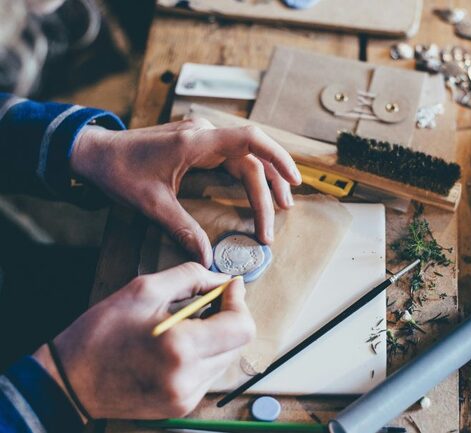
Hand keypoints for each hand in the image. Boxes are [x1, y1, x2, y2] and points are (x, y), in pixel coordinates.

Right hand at [33, 263, 255, 419]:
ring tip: (189, 324)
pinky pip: (210, 374)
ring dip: (218, 337)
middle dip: (230, 317)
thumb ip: (191, 278)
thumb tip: (224, 280)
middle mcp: (189, 378)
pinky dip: (205, 355)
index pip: (241, 327)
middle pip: (238, 343)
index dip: (239, 302)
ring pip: (226, 359)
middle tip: (209, 301)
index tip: (230, 287)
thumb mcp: (143, 290)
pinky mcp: (181, 406)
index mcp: (181, 348)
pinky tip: (180, 345)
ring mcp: (186, 396)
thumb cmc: (101, 333)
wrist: (70, 381)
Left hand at [69, 119, 301, 266]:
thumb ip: (183, 229)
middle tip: (277, 220)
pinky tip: (258, 190)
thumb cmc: (120, 172)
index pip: (249, 140)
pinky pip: (234, 157)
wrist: (96, 152)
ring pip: (246, 157)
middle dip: (269, 188)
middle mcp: (204, 135)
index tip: (294, 180)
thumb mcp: (151, 204)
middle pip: (252, 158)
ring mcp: (203, 137)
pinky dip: (250, 174)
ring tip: (280, 206)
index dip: (277, 157)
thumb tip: (207, 258)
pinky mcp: (200, 144)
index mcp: (195, 142)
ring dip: (265, 180)